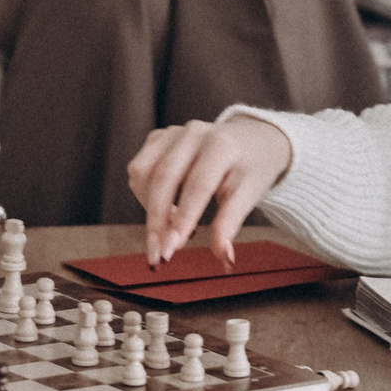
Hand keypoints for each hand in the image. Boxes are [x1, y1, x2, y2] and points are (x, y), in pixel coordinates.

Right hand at [127, 115, 293, 265]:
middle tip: (158, 254)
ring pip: (143, 173)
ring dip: (149, 207)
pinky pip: (139, 169)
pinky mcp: (157, 138)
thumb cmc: (251, 168)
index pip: (198, 184)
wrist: (251, 138)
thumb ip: (230, 223)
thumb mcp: (249, 194)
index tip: (173, 249)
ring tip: (171, 227)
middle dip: (156, 221)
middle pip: (163, 177)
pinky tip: (166, 208)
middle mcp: (193, 133)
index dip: (183, 218)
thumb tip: (223, 257)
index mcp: (221, 144)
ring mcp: (172, 133)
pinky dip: (145, 195)